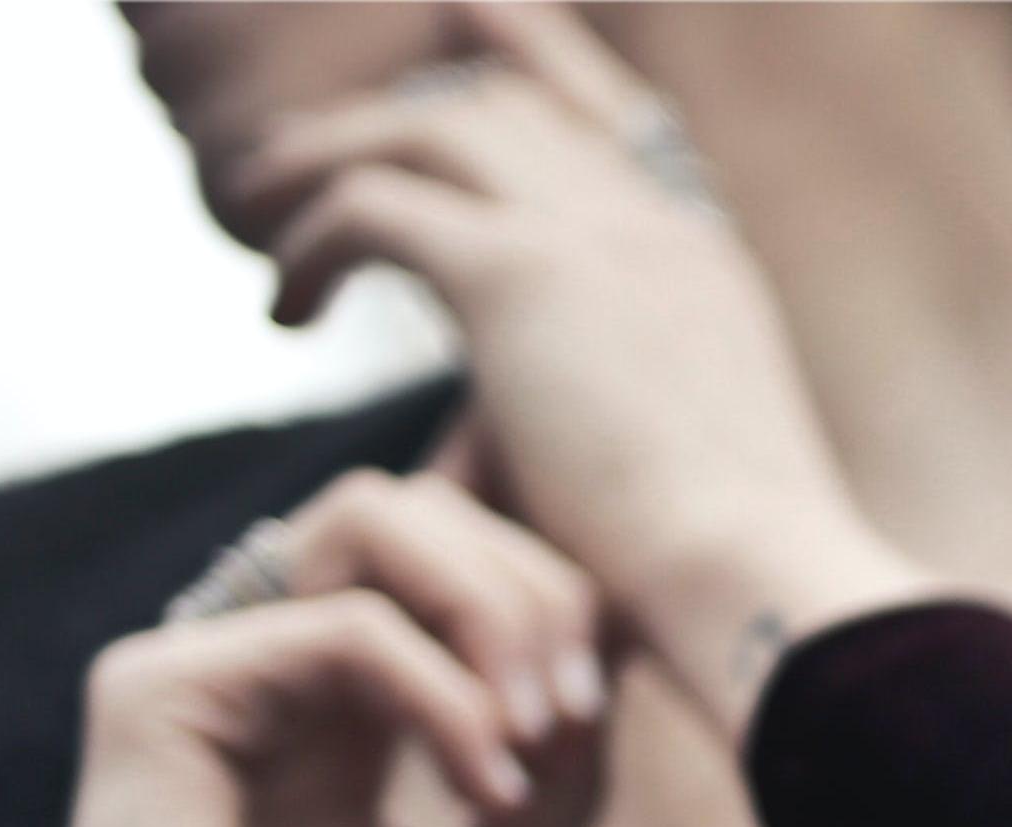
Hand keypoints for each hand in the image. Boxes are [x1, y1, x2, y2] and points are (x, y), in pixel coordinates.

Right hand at [0, 474, 604, 826]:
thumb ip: (556, 769)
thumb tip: (613, 650)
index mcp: (334, 723)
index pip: (446, 574)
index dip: (546, 605)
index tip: (596, 718)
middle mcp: (263, 681)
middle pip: (415, 515)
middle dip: (531, 587)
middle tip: (577, 714)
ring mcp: (204, 676)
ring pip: (373, 522)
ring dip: (494, 609)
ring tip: (537, 734)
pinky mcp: (155, 695)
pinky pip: (342, 624)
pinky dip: (442, 691)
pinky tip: (481, 786)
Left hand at [228, 2, 921, 714]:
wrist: (753, 586)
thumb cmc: (721, 587)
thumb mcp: (676, 476)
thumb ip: (597, 425)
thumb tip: (503, 451)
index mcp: (702, 263)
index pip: (611, 122)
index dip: (534, 71)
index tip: (467, 43)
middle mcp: (650, 224)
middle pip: (503, 108)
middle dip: (397, 120)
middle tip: (306, 160)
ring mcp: (590, 234)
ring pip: (424, 129)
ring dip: (328, 159)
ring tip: (258, 213)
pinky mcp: (515, 273)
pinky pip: (373, 205)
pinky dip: (313, 244)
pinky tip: (286, 311)